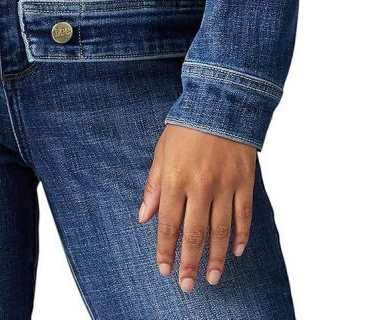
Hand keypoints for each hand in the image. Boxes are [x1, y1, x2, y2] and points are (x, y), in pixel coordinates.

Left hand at [138, 124, 256, 291]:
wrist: (220, 103)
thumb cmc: (186, 128)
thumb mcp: (161, 152)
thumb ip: (153, 186)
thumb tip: (144, 217)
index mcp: (175, 178)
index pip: (168, 224)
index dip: (165, 250)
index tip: (164, 269)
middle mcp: (199, 186)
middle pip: (194, 234)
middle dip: (190, 263)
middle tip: (187, 285)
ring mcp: (224, 185)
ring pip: (220, 231)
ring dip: (216, 258)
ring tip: (212, 278)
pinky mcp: (244, 182)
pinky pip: (244, 216)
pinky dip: (241, 236)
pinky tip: (235, 252)